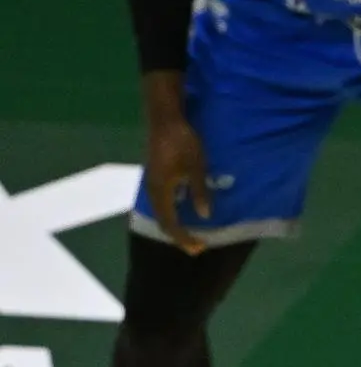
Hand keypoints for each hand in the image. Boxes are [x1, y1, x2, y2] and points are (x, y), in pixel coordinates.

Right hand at [140, 84, 210, 251]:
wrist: (165, 119)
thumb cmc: (183, 141)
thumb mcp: (197, 167)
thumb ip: (199, 191)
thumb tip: (204, 216)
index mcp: (161, 189)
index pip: (169, 222)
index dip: (183, 238)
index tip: (199, 247)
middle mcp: (152, 189)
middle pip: (162, 221)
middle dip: (178, 236)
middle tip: (196, 248)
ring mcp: (151, 182)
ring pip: (160, 212)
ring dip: (174, 226)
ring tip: (190, 235)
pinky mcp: (155, 176)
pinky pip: (160, 203)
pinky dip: (171, 214)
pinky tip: (183, 215)